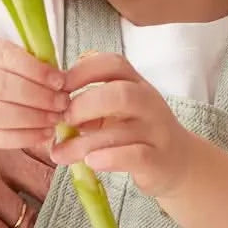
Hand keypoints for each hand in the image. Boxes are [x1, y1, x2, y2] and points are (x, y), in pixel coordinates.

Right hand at [0, 35, 68, 155]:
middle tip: (62, 103)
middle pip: (0, 85)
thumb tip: (61, 79)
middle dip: (38, 96)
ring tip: (55, 119)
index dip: (35, 69)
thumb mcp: (0, 63)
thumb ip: (26, 65)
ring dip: (32, 118)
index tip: (59, 81)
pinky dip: (23, 137)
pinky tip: (43, 134)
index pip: (4, 54)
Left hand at [50, 53, 193, 196]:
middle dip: (84, 105)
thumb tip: (48, 102)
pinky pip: (135, 155)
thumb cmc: (138, 132)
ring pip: (121, 129)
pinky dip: (109, 158)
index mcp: (136, 84)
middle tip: (62, 121)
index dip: (82, 71)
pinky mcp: (158, 160)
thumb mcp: (118, 110)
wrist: (178, 162)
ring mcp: (156, 131)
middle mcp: (149, 102)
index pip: (113, 64)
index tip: (58, 88)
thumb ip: (91, 101)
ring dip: (83, 142)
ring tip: (59, 153)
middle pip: (120, 92)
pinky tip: (90, 163)